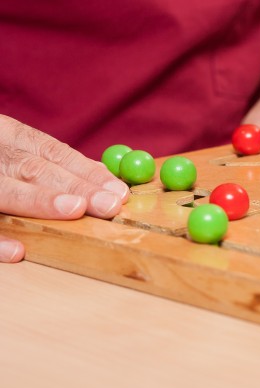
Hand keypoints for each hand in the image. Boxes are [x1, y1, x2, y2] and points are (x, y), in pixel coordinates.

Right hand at [0, 114, 128, 262]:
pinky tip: (18, 251)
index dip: (85, 170)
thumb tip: (106, 180)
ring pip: (1, 191)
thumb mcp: (14, 150)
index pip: (50, 151)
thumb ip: (53, 165)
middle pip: (31, 169)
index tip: (119, 189)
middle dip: (73, 186)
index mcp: (4, 136)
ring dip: (37, 202)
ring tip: (74, 211)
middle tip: (109, 204)